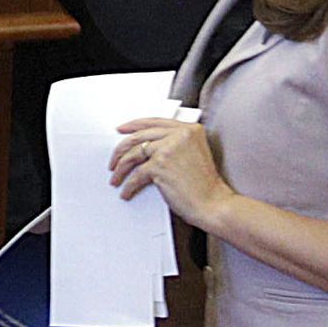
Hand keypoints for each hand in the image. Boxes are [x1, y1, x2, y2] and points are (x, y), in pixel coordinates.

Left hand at [112, 116, 232, 224]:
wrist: (214, 204)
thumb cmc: (204, 185)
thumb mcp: (192, 154)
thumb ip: (173, 143)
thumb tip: (144, 144)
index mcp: (189, 129)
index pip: (154, 122)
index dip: (134, 125)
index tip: (121, 129)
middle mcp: (179, 135)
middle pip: (139, 136)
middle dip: (121, 149)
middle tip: (113, 159)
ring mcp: (168, 149)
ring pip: (133, 154)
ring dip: (120, 168)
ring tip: (116, 177)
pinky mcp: (159, 165)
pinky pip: (136, 174)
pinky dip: (128, 185)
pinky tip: (126, 191)